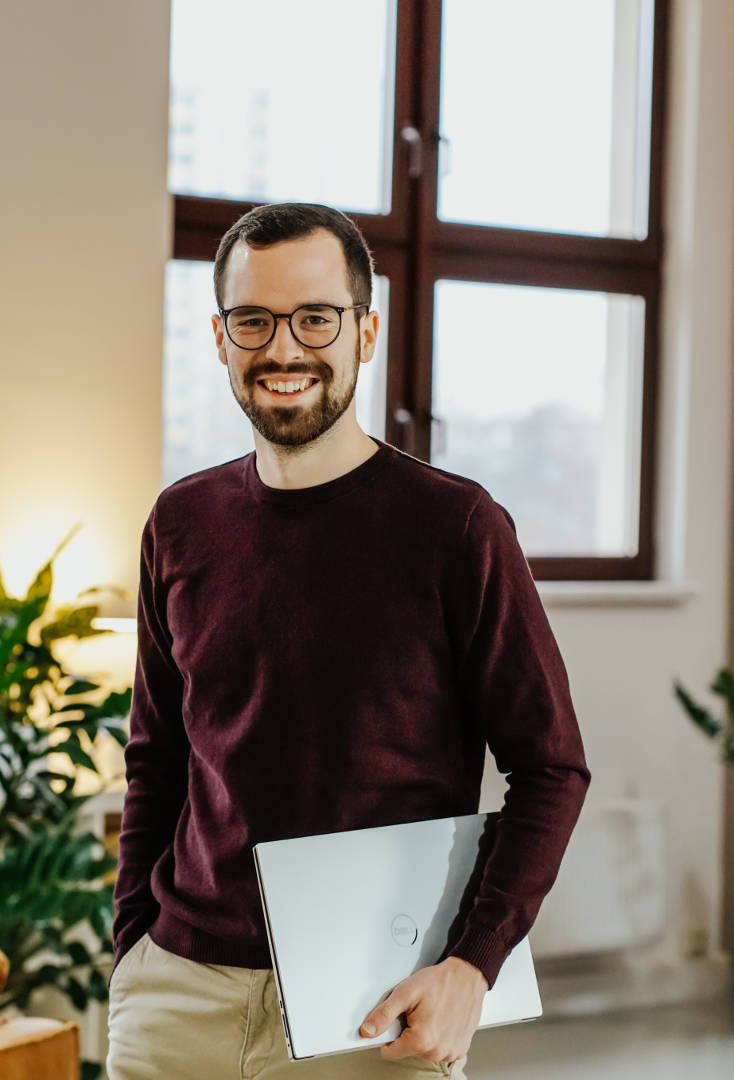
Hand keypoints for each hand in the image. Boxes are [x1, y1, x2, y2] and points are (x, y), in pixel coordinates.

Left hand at [359, 956, 488, 1063]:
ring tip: (431, 1013)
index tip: (398, 1019)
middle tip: (417, 1011)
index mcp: (421, 1040)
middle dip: (408, 1031)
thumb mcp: (405, 992)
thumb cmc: (439, 982)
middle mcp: (437, 1051)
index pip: (389, 1052)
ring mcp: (450, 1052)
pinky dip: (438, 1037)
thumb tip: (367, 1031)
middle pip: (407, 1050)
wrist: (467, 976)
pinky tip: (442, 1019)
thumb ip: (383, 1014)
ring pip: (423, 1050)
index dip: (389, 1034)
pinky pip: (439, 1049)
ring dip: (424, 1034)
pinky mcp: (460, 1050)